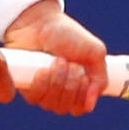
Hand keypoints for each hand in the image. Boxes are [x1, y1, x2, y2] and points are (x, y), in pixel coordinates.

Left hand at [3, 0, 107, 115]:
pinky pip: (35, 99)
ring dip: (57, 82)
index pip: (81, 107)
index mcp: (79, 85)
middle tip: (69, 63)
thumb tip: (90, 106)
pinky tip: (43, 70)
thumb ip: (101, 79)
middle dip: (70, 85)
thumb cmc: (67, 34)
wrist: (40, 22)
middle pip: (66, 107)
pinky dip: (42, 85)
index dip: (82, 95)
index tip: (83, 76)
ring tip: (57, 61)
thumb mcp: (95, 52)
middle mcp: (61, 91)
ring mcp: (44, 90)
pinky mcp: (28, 86)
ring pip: (52, 105)